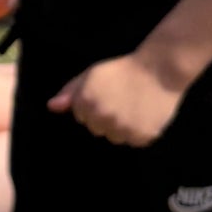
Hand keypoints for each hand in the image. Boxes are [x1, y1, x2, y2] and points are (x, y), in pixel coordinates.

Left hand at [48, 48, 192, 145]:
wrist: (159, 70)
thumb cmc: (123, 70)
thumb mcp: (92, 74)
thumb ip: (70, 91)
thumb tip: (51, 107)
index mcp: (85, 103)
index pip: (82, 117)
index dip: (94, 104)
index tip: (107, 92)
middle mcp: (101, 118)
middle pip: (97, 129)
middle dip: (106, 117)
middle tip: (121, 99)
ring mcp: (122, 130)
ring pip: (115, 138)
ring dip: (122, 127)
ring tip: (133, 106)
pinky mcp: (141, 137)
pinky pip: (134, 141)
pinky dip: (139, 131)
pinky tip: (144, 114)